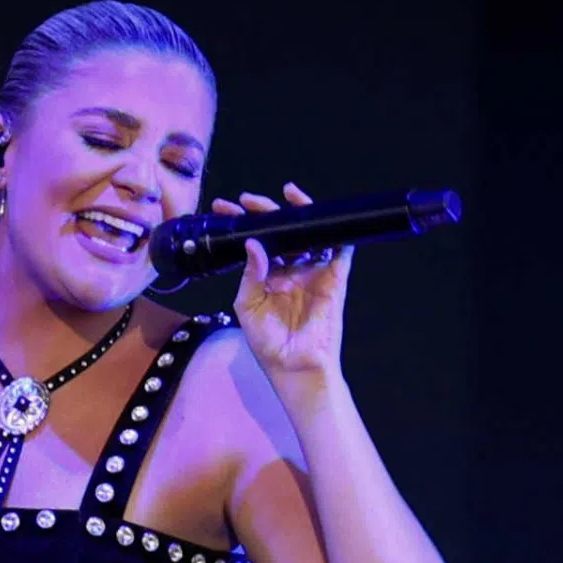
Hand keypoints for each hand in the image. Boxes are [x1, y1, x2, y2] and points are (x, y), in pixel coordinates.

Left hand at [222, 182, 349, 377]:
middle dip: (264, 211)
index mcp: (268, 275)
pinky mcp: (334, 277)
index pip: (256, 241)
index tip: (224, 208)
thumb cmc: (268, 343)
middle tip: (247, 201)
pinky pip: (338, 247)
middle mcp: (291, 269)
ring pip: (309, 232)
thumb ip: (250, 274)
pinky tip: (317, 214)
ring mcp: (313, 271)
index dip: (242, 222)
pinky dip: (332, 229)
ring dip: (297, 211)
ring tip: (284, 196)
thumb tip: (253, 243)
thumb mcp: (247, 306)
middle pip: (281, 230)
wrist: (294, 366)